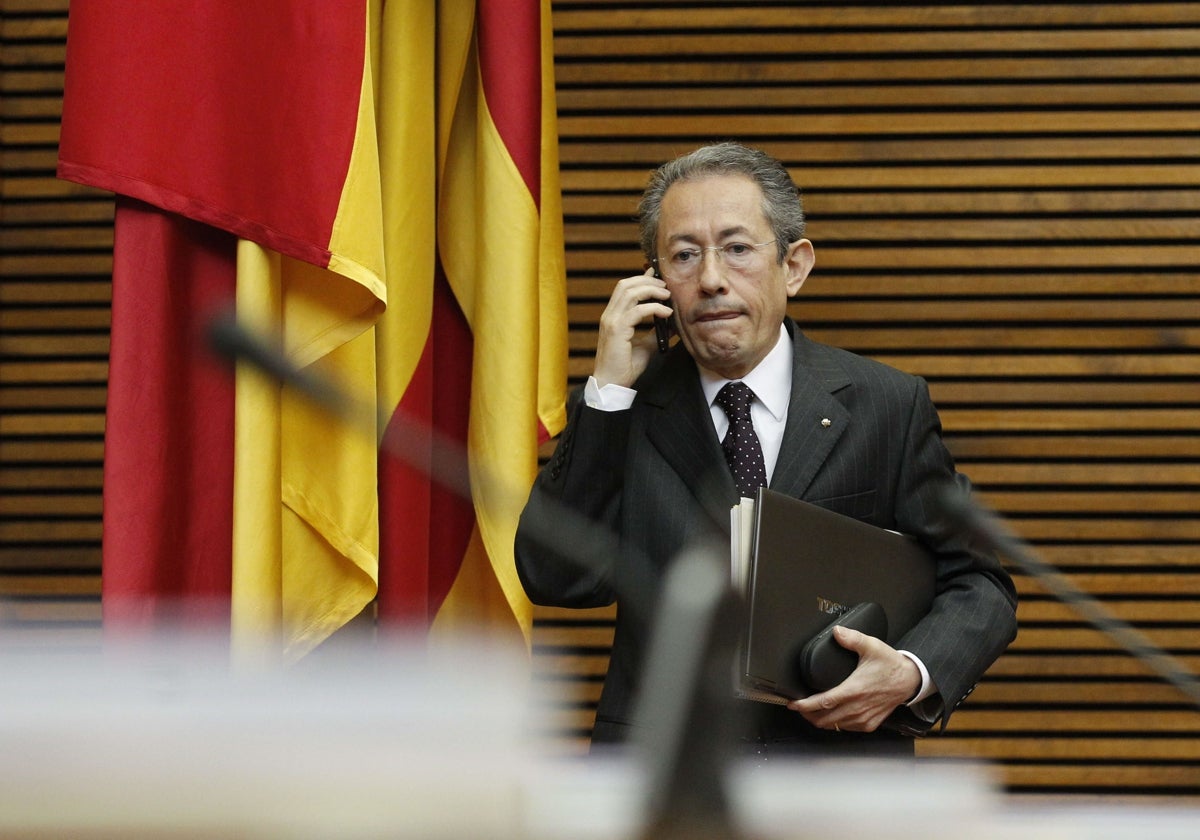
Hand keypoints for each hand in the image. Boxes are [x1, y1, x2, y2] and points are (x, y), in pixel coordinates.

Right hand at [593, 268, 671, 387]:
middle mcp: (610, 315)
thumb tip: (672, 324)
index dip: (640, 278)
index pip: (624, 288)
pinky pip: (637, 311)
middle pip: (626, 285)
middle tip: (666, 286)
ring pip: (630, 292)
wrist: (612, 384)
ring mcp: (611, 321)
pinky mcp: (617, 330)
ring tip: (667, 295)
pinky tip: (666, 313)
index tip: (656, 274)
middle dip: (648, 281)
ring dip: (651, 290)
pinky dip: (654, 308)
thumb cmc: (625, 367)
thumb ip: (655, 333)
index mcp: (613, 316)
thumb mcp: (645, 346)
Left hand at [787, 625, 920, 732]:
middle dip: (807, 714)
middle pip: (823, 719)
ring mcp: (863, 718)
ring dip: (820, 719)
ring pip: (834, 725)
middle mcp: (857, 707)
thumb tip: (837, 632)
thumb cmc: (891, 665)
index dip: (804, 705)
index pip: (823, 702)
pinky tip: (831, 714)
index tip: (793, 704)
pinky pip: (846, 728)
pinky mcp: (869, 724)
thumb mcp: (872, 646)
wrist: (910, 681)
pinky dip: (835, 723)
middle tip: (798, 707)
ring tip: (811, 711)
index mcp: (854, 690)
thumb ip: (853, 638)